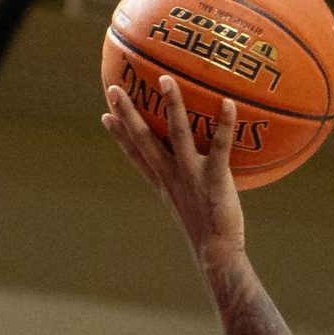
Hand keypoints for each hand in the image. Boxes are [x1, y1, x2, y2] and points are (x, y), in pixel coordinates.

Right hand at [103, 75, 246, 273]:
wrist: (218, 255)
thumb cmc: (208, 232)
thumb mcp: (190, 207)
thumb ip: (189, 187)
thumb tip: (200, 177)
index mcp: (164, 183)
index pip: (136, 156)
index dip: (120, 136)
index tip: (105, 115)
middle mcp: (172, 175)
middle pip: (144, 139)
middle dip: (128, 114)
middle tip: (113, 88)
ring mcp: (191, 175)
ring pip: (177, 134)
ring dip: (171, 105)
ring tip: (166, 80)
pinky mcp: (215, 178)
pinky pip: (220, 146)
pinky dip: (225, 125)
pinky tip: (228, 103)